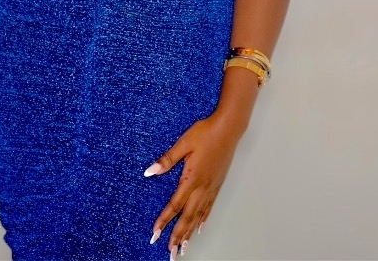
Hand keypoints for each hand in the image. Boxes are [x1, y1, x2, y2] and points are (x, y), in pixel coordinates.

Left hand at [144, 112, 243, 257]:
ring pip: (199, 216)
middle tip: (170, 252)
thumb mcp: (183, 142)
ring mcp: (211, 187)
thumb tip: (150, 171)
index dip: (164, 220)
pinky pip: (209, 207)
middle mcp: (202, 187)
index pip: (175, 205)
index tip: (155, 234)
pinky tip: (199, 228)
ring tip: (183, 248)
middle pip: (187, 217)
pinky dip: (203, 220)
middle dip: (177, 236)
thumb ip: (167, 159)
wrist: (228, 128)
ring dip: (189, 233)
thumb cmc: (206, 132)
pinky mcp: (217, 184)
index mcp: (192, 178)